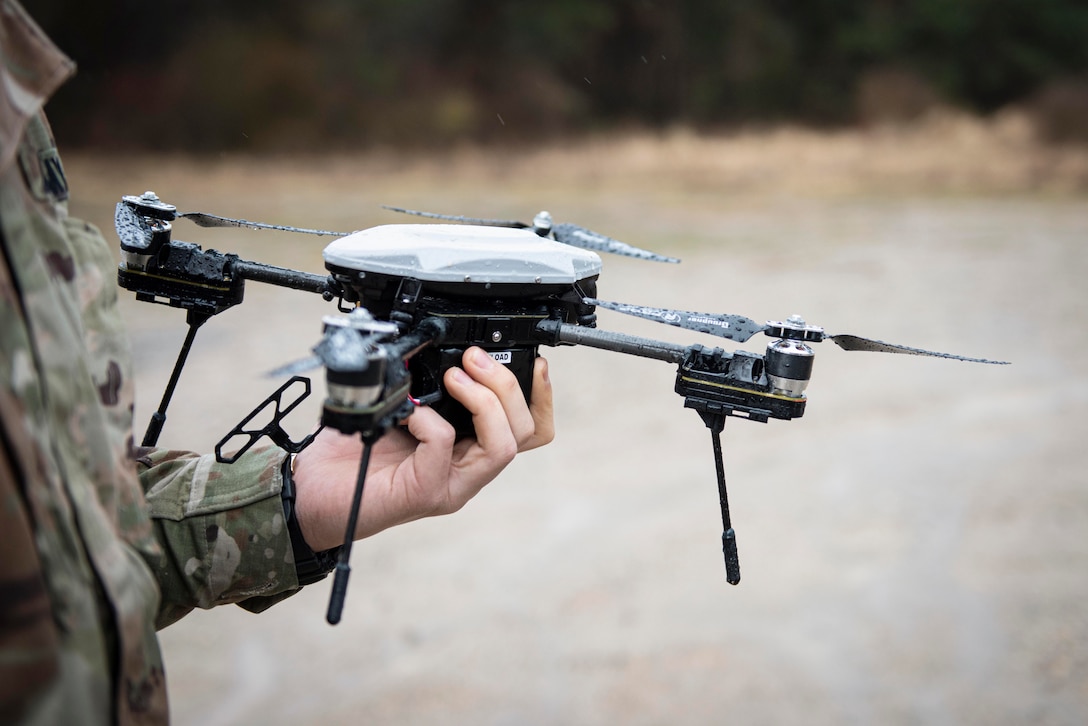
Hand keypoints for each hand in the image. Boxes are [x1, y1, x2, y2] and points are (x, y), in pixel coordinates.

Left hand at [291, 347, 553, 550]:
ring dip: (485, 402)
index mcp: (469, 449)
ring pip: (503, 446)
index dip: (542, 396)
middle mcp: (467, 471)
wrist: (311, 492)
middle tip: (473, 358)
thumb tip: (436, 343)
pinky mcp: (423, 493)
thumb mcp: (400, 406)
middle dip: (508, 385)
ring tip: (454, 377)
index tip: (534, 361)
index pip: (531, 429)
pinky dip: (431, 420)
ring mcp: (449, 485)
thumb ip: (426, 385)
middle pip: (526, 432)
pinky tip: (409, 411)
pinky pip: (444, 449)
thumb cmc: (352, 451)